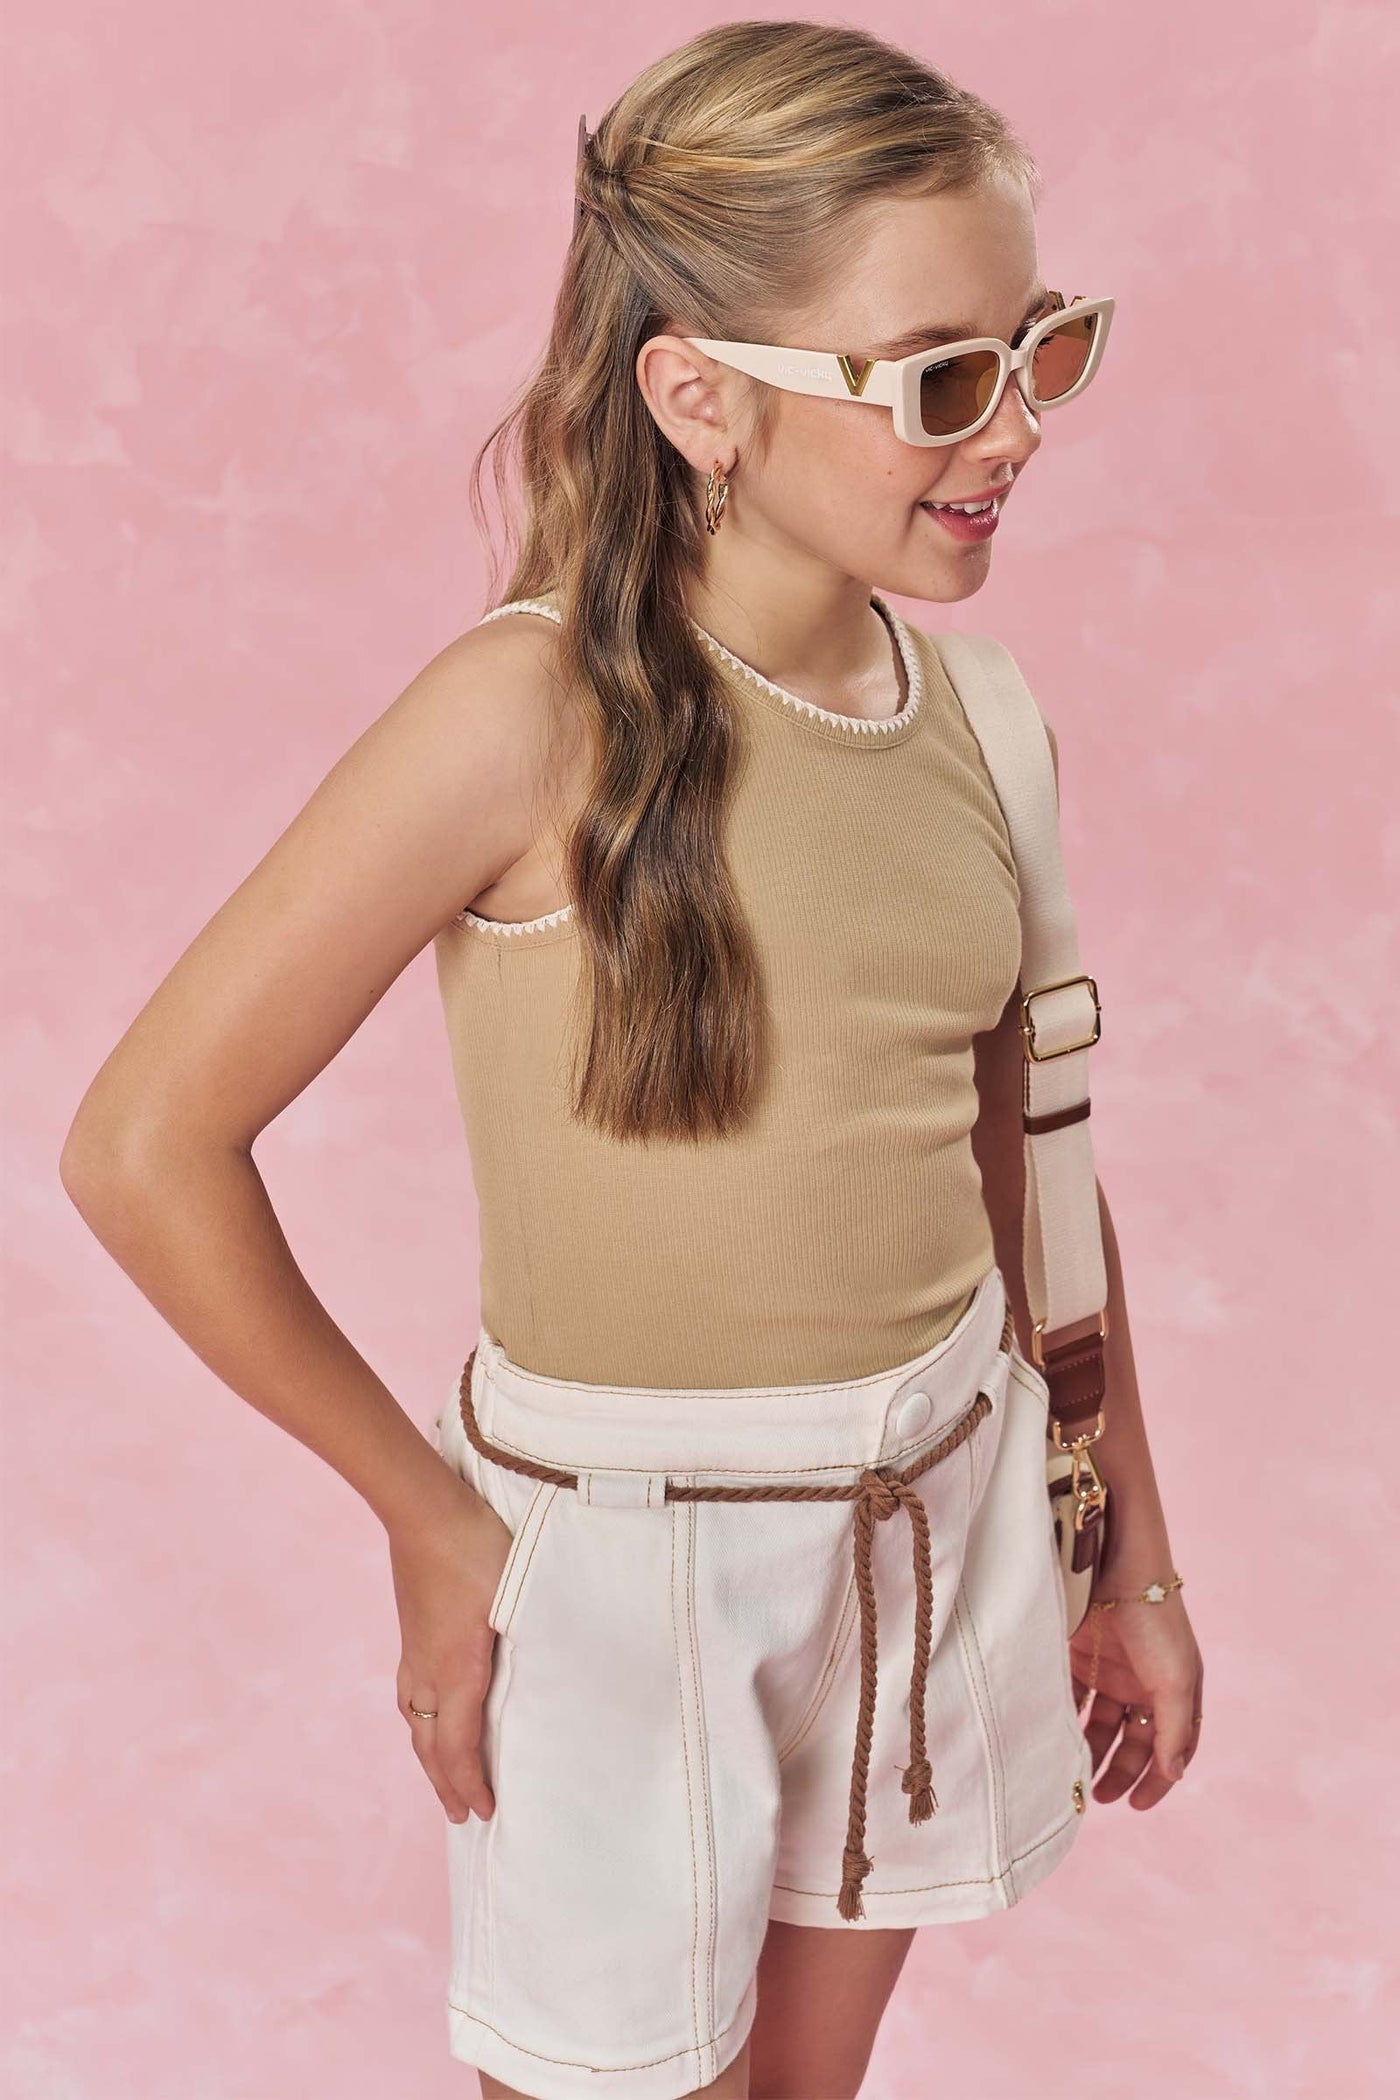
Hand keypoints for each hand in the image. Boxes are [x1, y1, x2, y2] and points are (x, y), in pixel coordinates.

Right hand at [387, 1480, 513, 1824]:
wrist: (426, 1512)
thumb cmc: (478, 1550)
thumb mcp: (517, 1597)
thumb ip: (533, 1638)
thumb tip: (557, 1672)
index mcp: (455, 1671)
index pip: (458, 1747)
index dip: (470, 1785)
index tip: (484, 1813)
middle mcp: (426, 1671)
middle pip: (429, 1744)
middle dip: (445, 1784)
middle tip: (460, 1817)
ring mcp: (414, 1652)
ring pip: (414, 1719)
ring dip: (428, 1755)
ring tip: (441, 1774)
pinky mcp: (411, 1633)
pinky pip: (409, 1692)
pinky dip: (419, 1720)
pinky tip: (426, 1712)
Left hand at [1069, 1586, 1203, 1808]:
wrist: (1116, 1564)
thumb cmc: (1156, 1621)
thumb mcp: (1175, 1679)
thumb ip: (1175, 1730)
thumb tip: (1175, 1775)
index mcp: (1177, 1691)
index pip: (1170, 1747)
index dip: (1156, 1779)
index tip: (1135, 1807)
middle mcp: (1146, 1684)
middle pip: (1134, 1740)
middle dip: (1120, 1770)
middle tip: (1099, 1796)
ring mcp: (1113, 1670)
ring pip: (1102, 1723)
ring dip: (1092, 1749)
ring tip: (1077, 1774)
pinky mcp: (1081, 1656)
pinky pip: (1074, 1698)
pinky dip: (1068, 1719)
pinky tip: (1058, 1740)